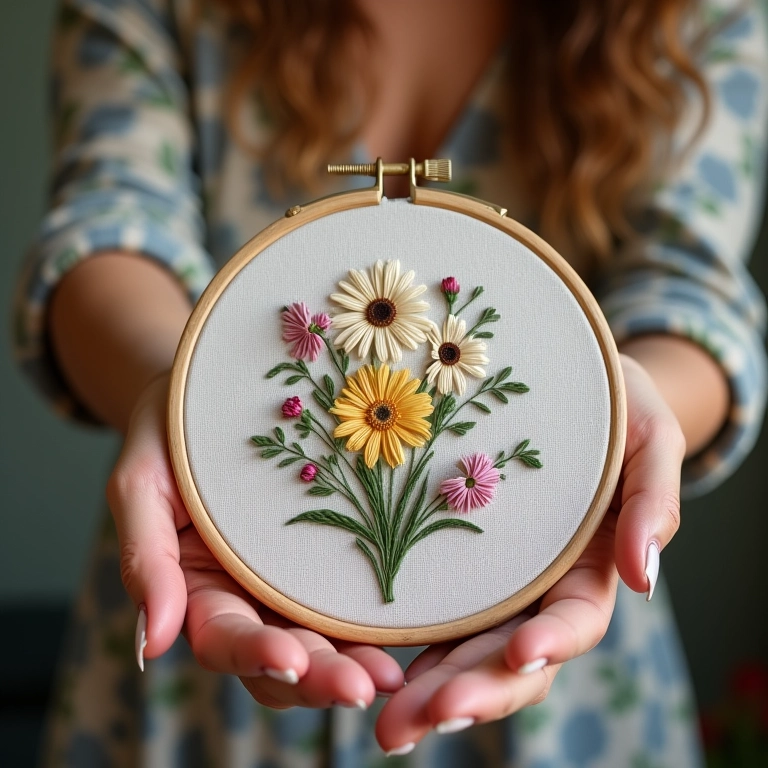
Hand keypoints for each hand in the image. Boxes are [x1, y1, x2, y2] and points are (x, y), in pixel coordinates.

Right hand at [107, 373, 403, 707]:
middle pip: (281, 657)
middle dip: (319, 678)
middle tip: (362, 686)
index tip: (291, 661)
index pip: (223, 639)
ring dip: (353, 663)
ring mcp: (290, 581)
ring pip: (321, 641)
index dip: (255, 655)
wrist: (216, 390)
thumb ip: (143, 558)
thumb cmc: (169, 430)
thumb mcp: (142, 483)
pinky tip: (408, 631)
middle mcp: (247, 596)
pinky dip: (376, 623)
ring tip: (390, 675)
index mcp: (196, 587)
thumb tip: (153, 645)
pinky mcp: (329, 557)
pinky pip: (351, 598)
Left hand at [374, 354, 685, 753]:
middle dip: (471, 693)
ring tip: (389, 725)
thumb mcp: (651, 442)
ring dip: (431, 691)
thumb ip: (652, 504)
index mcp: (588, 568)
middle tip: (418, 722)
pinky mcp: (455, 564)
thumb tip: (643, 579)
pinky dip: (408, 646)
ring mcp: (495, 582)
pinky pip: (434, 612)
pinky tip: (371, 668)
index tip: (522, 654)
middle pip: (510, 658)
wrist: (565, 388)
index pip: (575, 621)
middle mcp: (538, 589)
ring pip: (467, 650)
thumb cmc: (615, 409)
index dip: (552, 642)